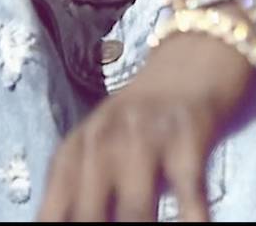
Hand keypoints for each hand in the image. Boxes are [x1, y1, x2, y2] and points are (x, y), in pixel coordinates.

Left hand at [38, 17, 255, 222]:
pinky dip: (190, 221)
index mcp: (76, 150)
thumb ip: (87, 188)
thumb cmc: (152, 111)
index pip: (54, 215)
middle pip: (90, 217)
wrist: (201, 47)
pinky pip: (188, 192)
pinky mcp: (189, 132)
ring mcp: (146, 135)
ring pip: (134, 211)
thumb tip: (74, 221)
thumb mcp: (107, 142)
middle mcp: (104, 141)